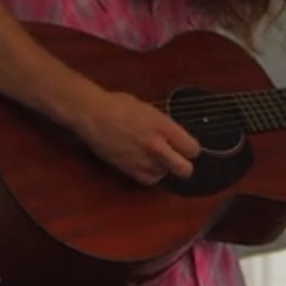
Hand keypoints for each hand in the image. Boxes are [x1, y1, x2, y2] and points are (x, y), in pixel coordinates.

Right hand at [72, 90, 200, 185]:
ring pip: (165, 175)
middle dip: (184, 165)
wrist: (93, 115)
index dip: (191, 148)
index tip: (186, 146)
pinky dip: (150, 175)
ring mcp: (142, 160)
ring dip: (164, 168)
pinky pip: (149, 180)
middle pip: (184, 169)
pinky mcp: (129, 170)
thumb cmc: (120, 105)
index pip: (193, 149)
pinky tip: (146, 165)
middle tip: (178, 159)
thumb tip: (175, 137)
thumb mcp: (150, 110)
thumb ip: (165, 126)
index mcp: (164, 127)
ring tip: (156, 158)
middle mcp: (156, 146)